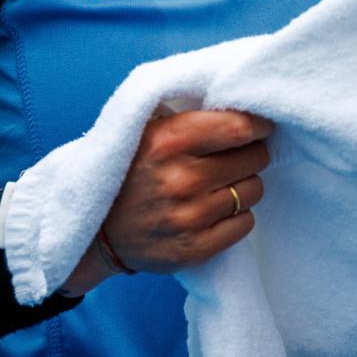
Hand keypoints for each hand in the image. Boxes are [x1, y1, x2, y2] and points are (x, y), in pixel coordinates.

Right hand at [80, 108, 273, 282]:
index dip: (257, 125)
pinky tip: (215, 209)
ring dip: (243, 184)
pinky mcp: (194, 249)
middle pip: (253, 158)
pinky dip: (237, 215)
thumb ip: (188, 115)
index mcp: (167, 140)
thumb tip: (241, 107)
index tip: (259, 126)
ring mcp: (188, 217)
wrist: (96, 229)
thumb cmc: (128, 170)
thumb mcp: (145, 129)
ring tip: (221, 183)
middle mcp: (180, 179)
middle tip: (236, 155)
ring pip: (253, 190)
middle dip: (250, 153)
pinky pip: (245, 224)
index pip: (238, 127)